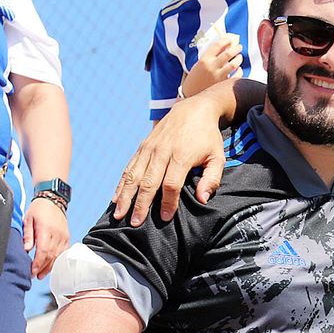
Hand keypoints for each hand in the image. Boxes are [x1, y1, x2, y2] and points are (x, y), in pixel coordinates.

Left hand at [23, 196, 69, 279]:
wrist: (53, 199)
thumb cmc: (38, 209)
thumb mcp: (28, 219)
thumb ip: (28, 235)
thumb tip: (26, 249)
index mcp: (46, 230)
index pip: (43, 251)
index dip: (37, 264)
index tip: (32, 272)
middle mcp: (57, 235)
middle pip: (51, 256)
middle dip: (42, 268)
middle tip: (34, 276)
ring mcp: (64, 237)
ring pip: (58, 256)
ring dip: (50, 267)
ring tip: (41, 274)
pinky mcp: (67, 238)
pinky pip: (63, 253)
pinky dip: (57, 261)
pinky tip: (51, 266)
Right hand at [111, 94, 228, 225]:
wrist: (194, 109)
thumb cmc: (207, 138)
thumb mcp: (217, 157)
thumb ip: (212, 178)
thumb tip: (202, 199)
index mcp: (181, 156)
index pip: (171, 184)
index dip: (168, 202)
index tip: (165, 218)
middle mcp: (162, 151)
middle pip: (148, 182)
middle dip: (141, 204)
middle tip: (135, 223)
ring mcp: (150, 148)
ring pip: (134, 175)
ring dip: (126, 196)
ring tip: (119, 214)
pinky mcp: (143, 146)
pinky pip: (129, 166)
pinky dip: (121, 183)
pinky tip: (116, 197)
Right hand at [180, 36, 243, 97]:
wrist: (190, 94)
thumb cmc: (195, 78)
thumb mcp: (199, 65)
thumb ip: (210, 57)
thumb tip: (223, 48)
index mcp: (204, 60)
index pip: (217, 45)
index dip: (226, 40)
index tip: (230, 40)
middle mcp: (212, 67)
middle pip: (228, 53)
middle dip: (236, 48)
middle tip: (239, 46)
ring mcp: (218, 76)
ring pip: (234, 64)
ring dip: (239, 59)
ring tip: (239, 57)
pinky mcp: (223, 85)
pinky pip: (236, 76)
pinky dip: (239, 72)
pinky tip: (239, 69)